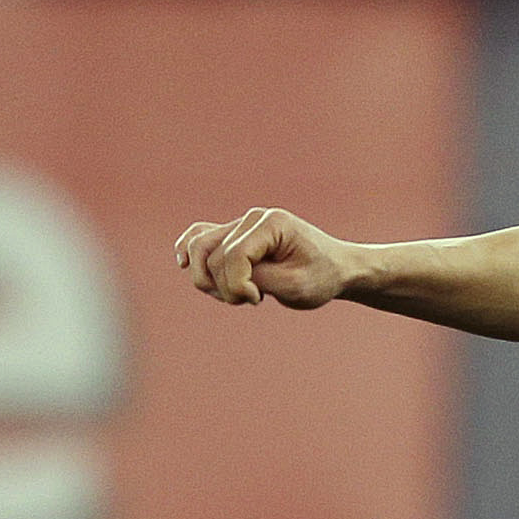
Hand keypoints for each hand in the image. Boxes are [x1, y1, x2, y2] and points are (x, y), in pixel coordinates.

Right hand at [176, 207, 358, 309]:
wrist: (335, 269)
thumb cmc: (321, 277)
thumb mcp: (295, 286)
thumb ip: (258, 279)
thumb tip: (222, 274)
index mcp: (272, 223)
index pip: (234, 254)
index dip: (237, 285)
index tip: (259, 300)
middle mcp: (252, 218)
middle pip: (211, 253)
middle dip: (223, 286)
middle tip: (253, 299)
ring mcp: (240, 224)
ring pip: (200, 248)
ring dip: (210, 279)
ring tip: (240, 293)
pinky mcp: (233, 235)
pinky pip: (199, 237)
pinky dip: (189, 251)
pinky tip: (182, 263)